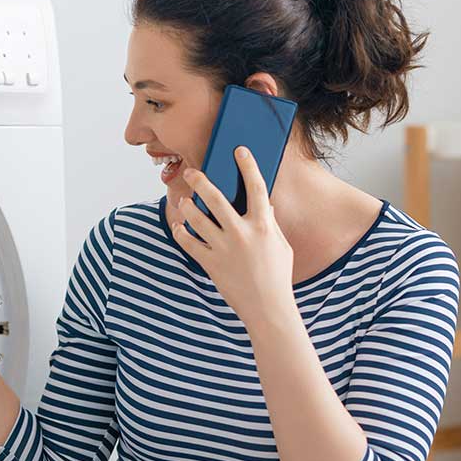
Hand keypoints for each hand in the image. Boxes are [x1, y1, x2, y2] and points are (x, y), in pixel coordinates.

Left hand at [170, 146, 295, 327]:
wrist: (268, 309)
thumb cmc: (278, 277)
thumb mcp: (281, 247)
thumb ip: (271, 224)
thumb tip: (266, 204)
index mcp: (263, 226)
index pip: (256, 187)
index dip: (248, 165)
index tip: (239, 151)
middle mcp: (242, 233)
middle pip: (216, 198)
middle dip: (200, 181)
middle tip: (190, 172)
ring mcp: (224, 249)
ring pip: (197, 219)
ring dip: (187, 207)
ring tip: (183, 201)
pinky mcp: (211, 264)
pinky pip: (189, 243)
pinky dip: (181, 232)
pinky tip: (178, 226)